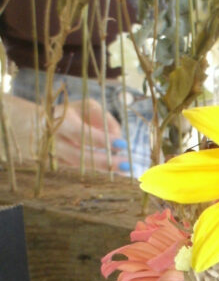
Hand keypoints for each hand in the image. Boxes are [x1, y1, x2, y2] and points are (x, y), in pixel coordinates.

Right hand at [2, 94, 130, 173]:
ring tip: (123, 172)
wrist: (29, 126)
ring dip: (102, 170)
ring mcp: (52, 157)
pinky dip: (96, 172)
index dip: (102, 140)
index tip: (122, 144)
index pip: (81, 133)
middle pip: (78, 156)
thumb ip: (103, 119)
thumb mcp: (83, 107)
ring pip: (79, 167)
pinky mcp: (55, 167)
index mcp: (59, 120)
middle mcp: (53, 141)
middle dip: (104, 162)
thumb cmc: (66, 113)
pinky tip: (113, 173)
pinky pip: (78, 171)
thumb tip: (118, 138)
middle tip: (126, 165)